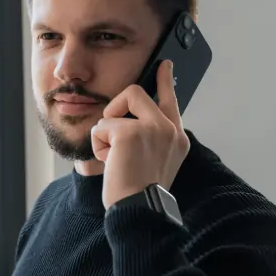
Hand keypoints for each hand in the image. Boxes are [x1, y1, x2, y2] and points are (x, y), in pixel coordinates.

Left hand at [91, 60, 190, 209]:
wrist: (138, 210)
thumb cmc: (140, 193)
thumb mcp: (155, 161)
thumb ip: (151, 137)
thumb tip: (130, 117)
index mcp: (177, 138)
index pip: (171, 100)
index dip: (165, 80)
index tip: (165, 65)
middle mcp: (169, 129)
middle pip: (134, 93)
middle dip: (115, 109)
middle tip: (112, 131)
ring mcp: (151, 128)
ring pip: (114, 109)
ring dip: (106, 133)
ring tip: (114, 158)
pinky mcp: (129, 132)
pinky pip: (101, 126)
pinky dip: (98, 145)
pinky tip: (109, 162)